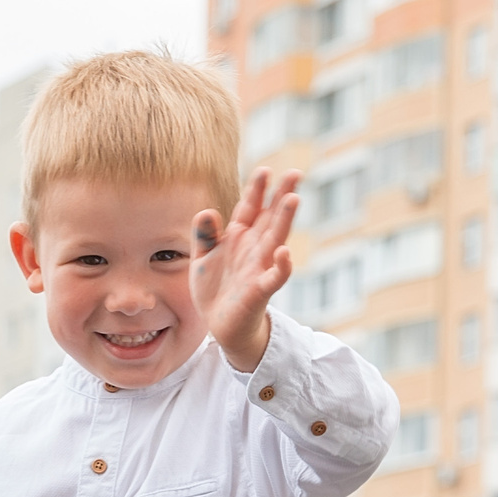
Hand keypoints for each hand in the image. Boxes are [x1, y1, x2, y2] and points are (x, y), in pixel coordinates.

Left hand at [191, 169, 299, 373]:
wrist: (221, 326)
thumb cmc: (215, 289)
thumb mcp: (202, 258)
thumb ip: (204, 235)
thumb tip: (207, 211)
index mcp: (239, 237)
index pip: (250, 208)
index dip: (257, 190)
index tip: (266, 170)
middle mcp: (253, 248)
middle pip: (269, 217)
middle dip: (281, 196)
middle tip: (295, 173)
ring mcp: (259, 267)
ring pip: (276, 239)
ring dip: (285, 220)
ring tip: (294, 199)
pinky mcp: (260, 290)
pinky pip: (275, 277)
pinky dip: (281, 266)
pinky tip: (284, 253)